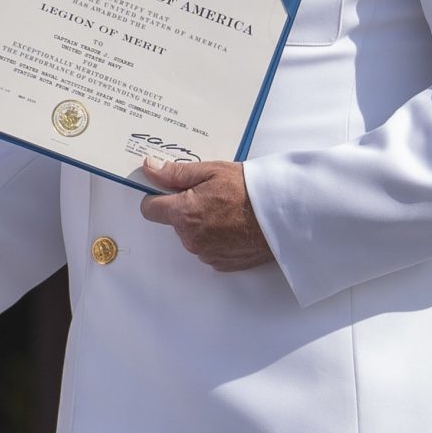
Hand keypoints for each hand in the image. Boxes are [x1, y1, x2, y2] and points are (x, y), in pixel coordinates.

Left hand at [138, 159, 273, 271]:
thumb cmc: (249, 190)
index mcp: (184, 213)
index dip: (157, 197)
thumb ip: (176, 173)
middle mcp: (190, 238)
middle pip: (174, 222)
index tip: (170, 190)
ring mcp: (206, 253)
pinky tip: (233, 225)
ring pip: (192, 235)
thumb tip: (149, 168)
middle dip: (186, 208)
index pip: (150, 209)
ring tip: (227, 210)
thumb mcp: (211, 171)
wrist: (282, 215)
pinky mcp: (221, 263)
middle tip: (211, 195)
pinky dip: (216, 238)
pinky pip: (208, 248)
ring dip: (202, 224)